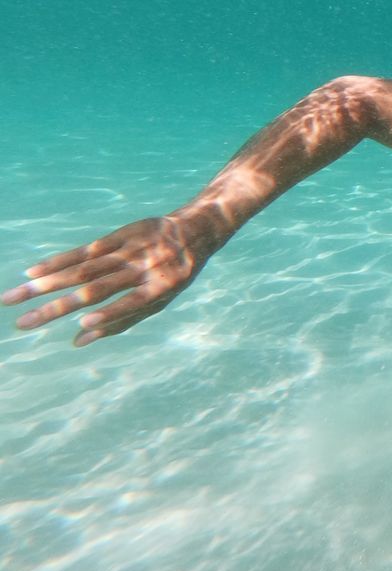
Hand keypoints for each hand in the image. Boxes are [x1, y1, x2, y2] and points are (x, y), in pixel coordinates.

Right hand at [5, 215, 214, 346]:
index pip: (133, 302)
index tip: (83, 325)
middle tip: (22, 323)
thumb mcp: (160, 300)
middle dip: (57, 307)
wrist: (195, 229)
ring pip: (84, 268)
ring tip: (16, 296)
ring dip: (47, 284)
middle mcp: (143, 268)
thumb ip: (122, 320)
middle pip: (96, 289)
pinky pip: (85, 250)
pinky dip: (58, 261)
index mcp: (161, 287)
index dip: (110, 313)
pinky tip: (33, 271)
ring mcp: (130, 250)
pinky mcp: (120, 235)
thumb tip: (78, 341)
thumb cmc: (173, 275)